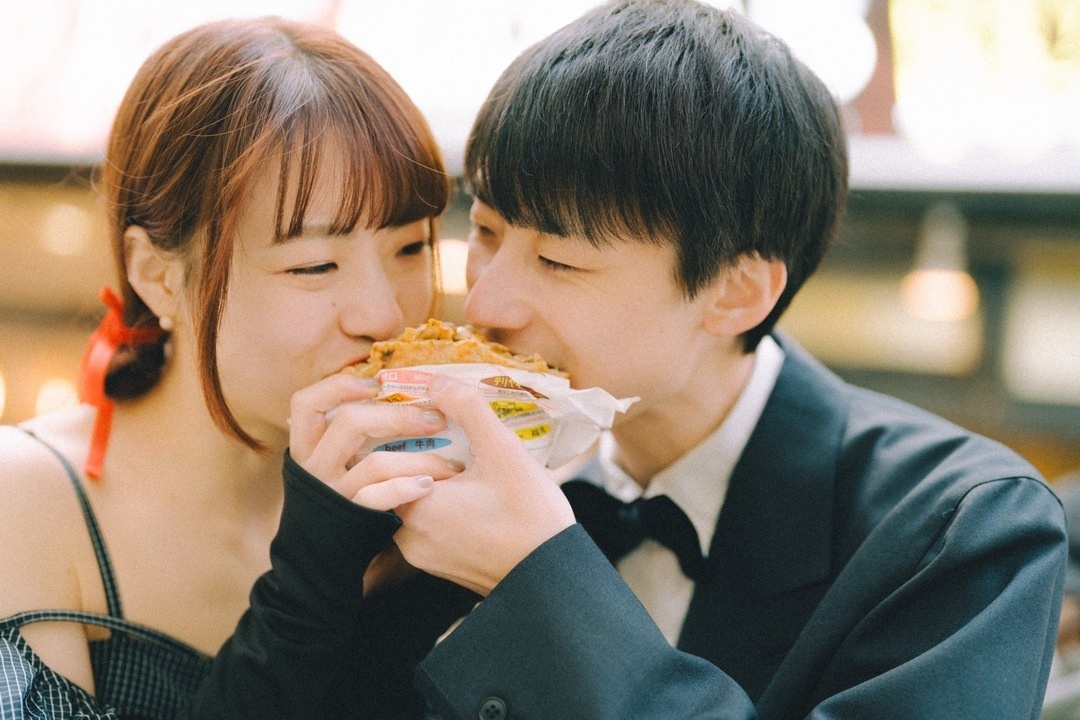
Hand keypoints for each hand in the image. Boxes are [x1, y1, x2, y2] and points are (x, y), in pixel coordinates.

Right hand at [288, 373, 461, 509]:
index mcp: (310, 447)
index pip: (307, 404)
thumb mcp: (340, 463)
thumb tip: (398, 396)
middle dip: (398, 416)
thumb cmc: (349, 500)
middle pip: (348, 424)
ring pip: (373, 463)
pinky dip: (405, 488)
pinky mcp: (352, 520)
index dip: (338, 387)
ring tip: (450, 463)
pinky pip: (378, 498)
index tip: (376, 384)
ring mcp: (333, 495)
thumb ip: (358, 433)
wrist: (329, 563)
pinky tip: (428, 486)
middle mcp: (315, 469)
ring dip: (418, 457)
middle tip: (435, 418)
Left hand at [393, 374, 575, 595]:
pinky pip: (423, 527)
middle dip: (420, 458)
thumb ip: (467, 408)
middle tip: (453, 446)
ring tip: (466, 470)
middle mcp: (408, 536)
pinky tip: (472, 498)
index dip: (410, 437)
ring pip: (408, 504)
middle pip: (394, 482)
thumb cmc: (531, 514)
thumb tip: (435, 382)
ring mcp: (421, 557)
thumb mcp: (504, 450)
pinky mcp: (437, 568)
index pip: (387, 460)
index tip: (438, 426)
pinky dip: (438, 507)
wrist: (553, 577)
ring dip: (430, 483)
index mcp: (415, 507)